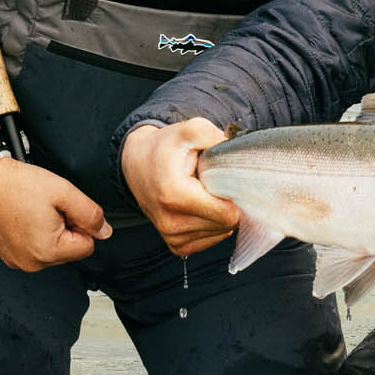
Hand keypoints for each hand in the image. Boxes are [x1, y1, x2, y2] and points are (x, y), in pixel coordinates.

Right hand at [0, 156, 111, 271]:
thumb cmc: (18, 185)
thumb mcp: (64, 192)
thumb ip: (91, 214)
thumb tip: (105, 232)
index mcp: (48, 251)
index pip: (87, 245)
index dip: (81, 224)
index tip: (64, 209)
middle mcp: (32, 263)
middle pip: (70, 250)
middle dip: (66, 229)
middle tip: (48, 208)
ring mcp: (18, 262)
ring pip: (53, 250)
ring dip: (51, 232)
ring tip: (35, 212)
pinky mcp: (9, 257)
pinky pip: (35, 250)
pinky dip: (35, 235)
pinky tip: (25, 218)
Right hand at [121, 118, 237, 256]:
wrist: (138, 163)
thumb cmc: (166, 147)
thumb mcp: (191, 129)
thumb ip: (215, 136)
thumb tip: (237, 153)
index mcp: (175, 195)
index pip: (227, 214)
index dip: (235, 196)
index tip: (226, 181)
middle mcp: (170, 221)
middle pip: (226, 224)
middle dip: (227, 204)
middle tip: (213, 185)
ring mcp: (172, 236)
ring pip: (219, 233)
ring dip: (219, 214)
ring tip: (204, 194)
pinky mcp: (175, 245)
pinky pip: (209, 241)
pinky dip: (212, 224)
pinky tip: (203, 207)